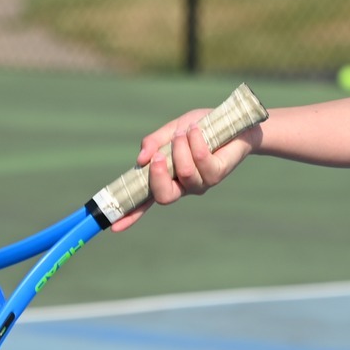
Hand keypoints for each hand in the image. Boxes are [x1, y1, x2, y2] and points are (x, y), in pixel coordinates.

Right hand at [108, 108, 260, 231]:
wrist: (234, 121)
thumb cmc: (200, 128)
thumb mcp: (171, 130)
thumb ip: (153, 143)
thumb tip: (140, 160)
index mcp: (166, 178)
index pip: (145, 200)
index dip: (130, 215)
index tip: (114, 227)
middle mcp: (183, 185)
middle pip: (164, 196)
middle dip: (158, 176)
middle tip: (158, 156)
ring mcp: (201, 183)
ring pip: (184, 173)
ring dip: (181, 148)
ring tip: (186, 131)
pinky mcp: (218, 173)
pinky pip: (202, 161)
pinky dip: (196, 142)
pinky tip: (198, 131)